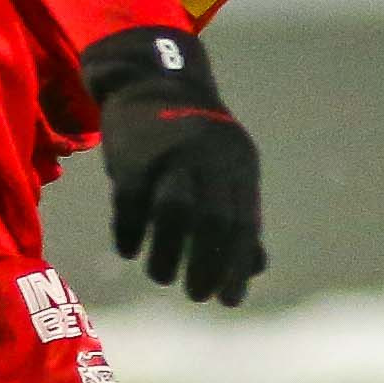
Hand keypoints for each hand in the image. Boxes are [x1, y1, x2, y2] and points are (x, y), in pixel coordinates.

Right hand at [80, 27, 265, 306]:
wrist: (151, 81)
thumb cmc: (192, 139)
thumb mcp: (226, 169)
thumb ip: (239, 215)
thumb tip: (253, 269)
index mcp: (238, 164)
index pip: (242, 224)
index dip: (235, 266)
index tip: (228, 300)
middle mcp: (208, 157)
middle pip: (212, 221)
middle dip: (205, 265)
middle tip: (198, 296)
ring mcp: (169, 154)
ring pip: (173, 213)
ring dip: (167, 254)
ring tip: (162, 277)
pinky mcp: (132, 155)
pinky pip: (131, 204)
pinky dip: (131, 233)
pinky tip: (130, 251)